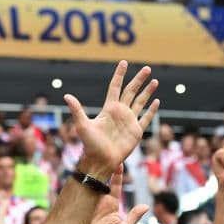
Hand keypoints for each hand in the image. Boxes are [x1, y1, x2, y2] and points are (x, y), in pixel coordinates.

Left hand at [65, 61, 158, 178]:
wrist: (100, 161)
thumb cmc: (90, 145)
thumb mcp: (82, 125)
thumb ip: (77, 110)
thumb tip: (66, 96)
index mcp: (108, 108)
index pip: (115, 87)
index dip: (120, 75)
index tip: (124, 63)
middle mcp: (120, 112)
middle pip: (131, 91)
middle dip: (138, 79)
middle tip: (146, 68)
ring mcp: (129, 121)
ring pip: (140, 102)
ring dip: (147, 91)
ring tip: (154, 80)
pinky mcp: (136, 131)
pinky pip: (145, 118)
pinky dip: (151, 110)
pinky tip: (156, 101)